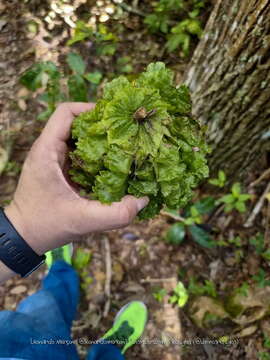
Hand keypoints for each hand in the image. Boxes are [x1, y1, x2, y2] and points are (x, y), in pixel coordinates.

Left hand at [4, 103, 148, 254]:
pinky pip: (82, 155)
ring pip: (80, 139)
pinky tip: (114, 166)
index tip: (114, 119)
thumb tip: (142, 200)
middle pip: (77, 123)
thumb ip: (115, 214)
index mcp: (47, 152)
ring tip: (124, 147)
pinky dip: (98, 156)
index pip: (66, 113)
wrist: (24, 236)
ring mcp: (55, 160)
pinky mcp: (61, 170)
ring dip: (101, 141)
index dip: (90, 109)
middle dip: (101, 125)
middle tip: (125, 133)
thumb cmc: (45, 226)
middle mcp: (50, 150)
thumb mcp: (82, 221)